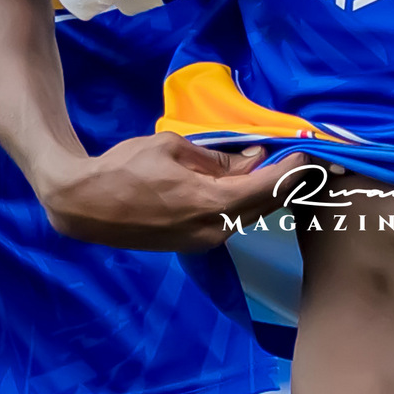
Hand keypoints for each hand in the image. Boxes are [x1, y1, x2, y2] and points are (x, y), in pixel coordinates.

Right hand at [38, 133, 291, 251]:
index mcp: (210, 202)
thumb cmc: (124, 168)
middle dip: (291, 183)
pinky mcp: (193, 245)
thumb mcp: (171, 148)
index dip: (293, 169)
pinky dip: (249, 204)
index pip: (269, 187)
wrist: (84, 206)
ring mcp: (203, 242)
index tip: (307, 150)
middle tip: (309, 161)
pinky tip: (254, 187)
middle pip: (267, 206)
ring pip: (251, 217)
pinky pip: (232, 223)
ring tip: (287, 172)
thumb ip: (217, 158)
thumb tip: (253, 158)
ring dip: (272, 195)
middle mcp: (214, 230)